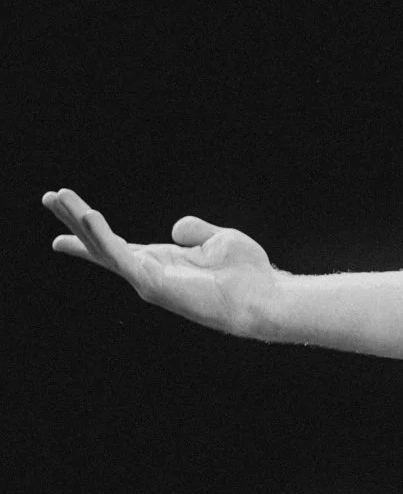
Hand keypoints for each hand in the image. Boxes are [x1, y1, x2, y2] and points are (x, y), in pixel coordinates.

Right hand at [44, 187, 277, 338]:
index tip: (58, 235)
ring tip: (58, 199)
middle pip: (101, 244)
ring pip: (103, 248)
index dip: (89, 236)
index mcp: (160, 261)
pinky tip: (90, 217)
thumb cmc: (245, 273)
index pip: (116, 247)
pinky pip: (121, 258)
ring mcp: (148, 280)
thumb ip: (194, 231)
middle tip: (49, 198)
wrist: (262, 296)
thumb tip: (175, 227)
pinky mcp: (153, 284)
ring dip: (80, 223)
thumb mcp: (217, 240)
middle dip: (73, 222)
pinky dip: (103, 238)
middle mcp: (149, 271)